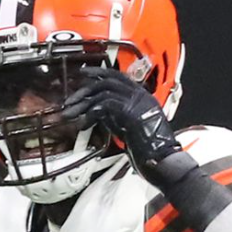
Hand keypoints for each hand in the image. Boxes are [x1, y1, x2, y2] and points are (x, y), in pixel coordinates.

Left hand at [62, 65, 181, 173]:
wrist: (161, 159)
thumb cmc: (145, 146)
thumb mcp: (125, 124)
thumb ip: (112, 113)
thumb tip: (93, 108)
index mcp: (140, 95)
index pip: (116, 75)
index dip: (98, 72)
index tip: (82, 72)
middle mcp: (140, 95)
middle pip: (107, 81)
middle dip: (84, 89)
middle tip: (69, 100)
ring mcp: (137, 102)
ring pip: (104, 92)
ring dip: (83, 103)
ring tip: (70, 114)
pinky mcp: (132, 113)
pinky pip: (106, 105)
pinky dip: (91, 113)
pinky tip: (83, 123)